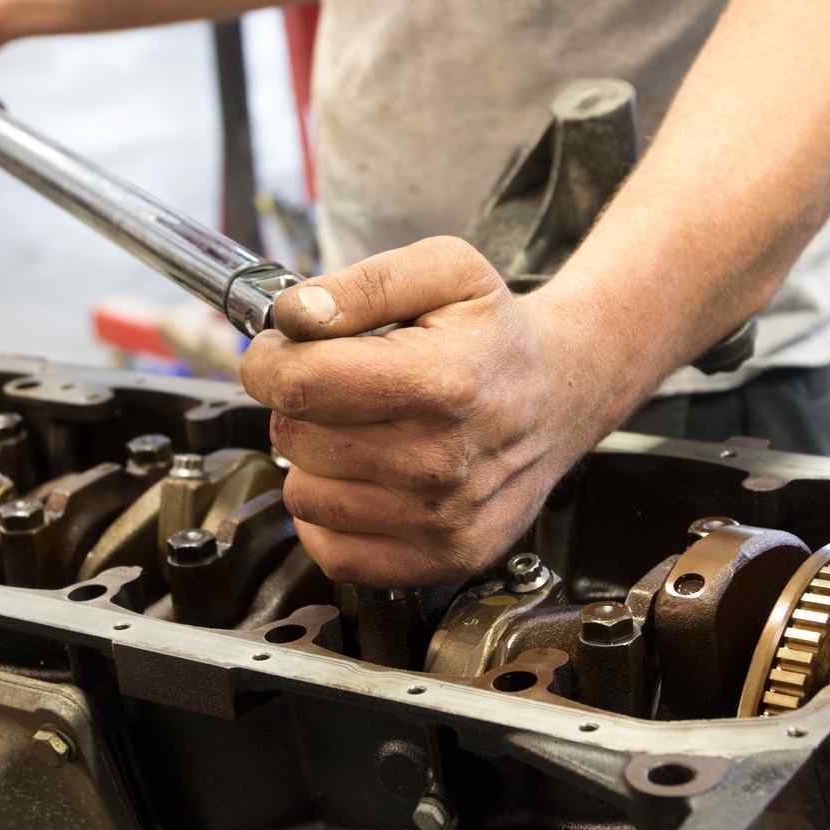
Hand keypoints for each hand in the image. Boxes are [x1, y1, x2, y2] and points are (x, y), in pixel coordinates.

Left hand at [239, 237, 622, 585]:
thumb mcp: (446, 270)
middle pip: (296, 438)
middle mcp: (444, 460)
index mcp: (442, 380)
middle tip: (339, 389)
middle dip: (300, 406)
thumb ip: (363, 284)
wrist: (561, 393)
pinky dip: (332, 518)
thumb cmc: (495, 334)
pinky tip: (365, 480)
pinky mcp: (443, 559)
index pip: (300, 384)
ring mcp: (444, 520)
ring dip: (315, 462)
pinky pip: (333, 553)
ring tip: (360, 432)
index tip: (279, 353)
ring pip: (304, 496)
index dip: (269, 362)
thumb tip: (294, 314)